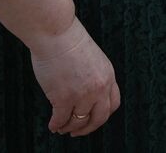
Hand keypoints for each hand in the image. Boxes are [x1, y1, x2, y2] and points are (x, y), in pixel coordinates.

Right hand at [30, 17, 120, 136]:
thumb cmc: (69, 41)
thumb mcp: (93, 59)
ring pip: (78, 121)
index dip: (102, 115)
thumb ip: (93, 76)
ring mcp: (82, 94)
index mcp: (108, 76)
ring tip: (61, 128)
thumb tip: (84, 94)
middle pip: (99, 118)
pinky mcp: (64, 98)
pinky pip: (61, 119)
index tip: (92, 119)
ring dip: (69, 127)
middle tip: (77, 132)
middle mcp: (99, 88)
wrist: (56, 33)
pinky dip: (56, 125)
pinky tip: (52, 125)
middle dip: (88, 128)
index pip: (112, 104)